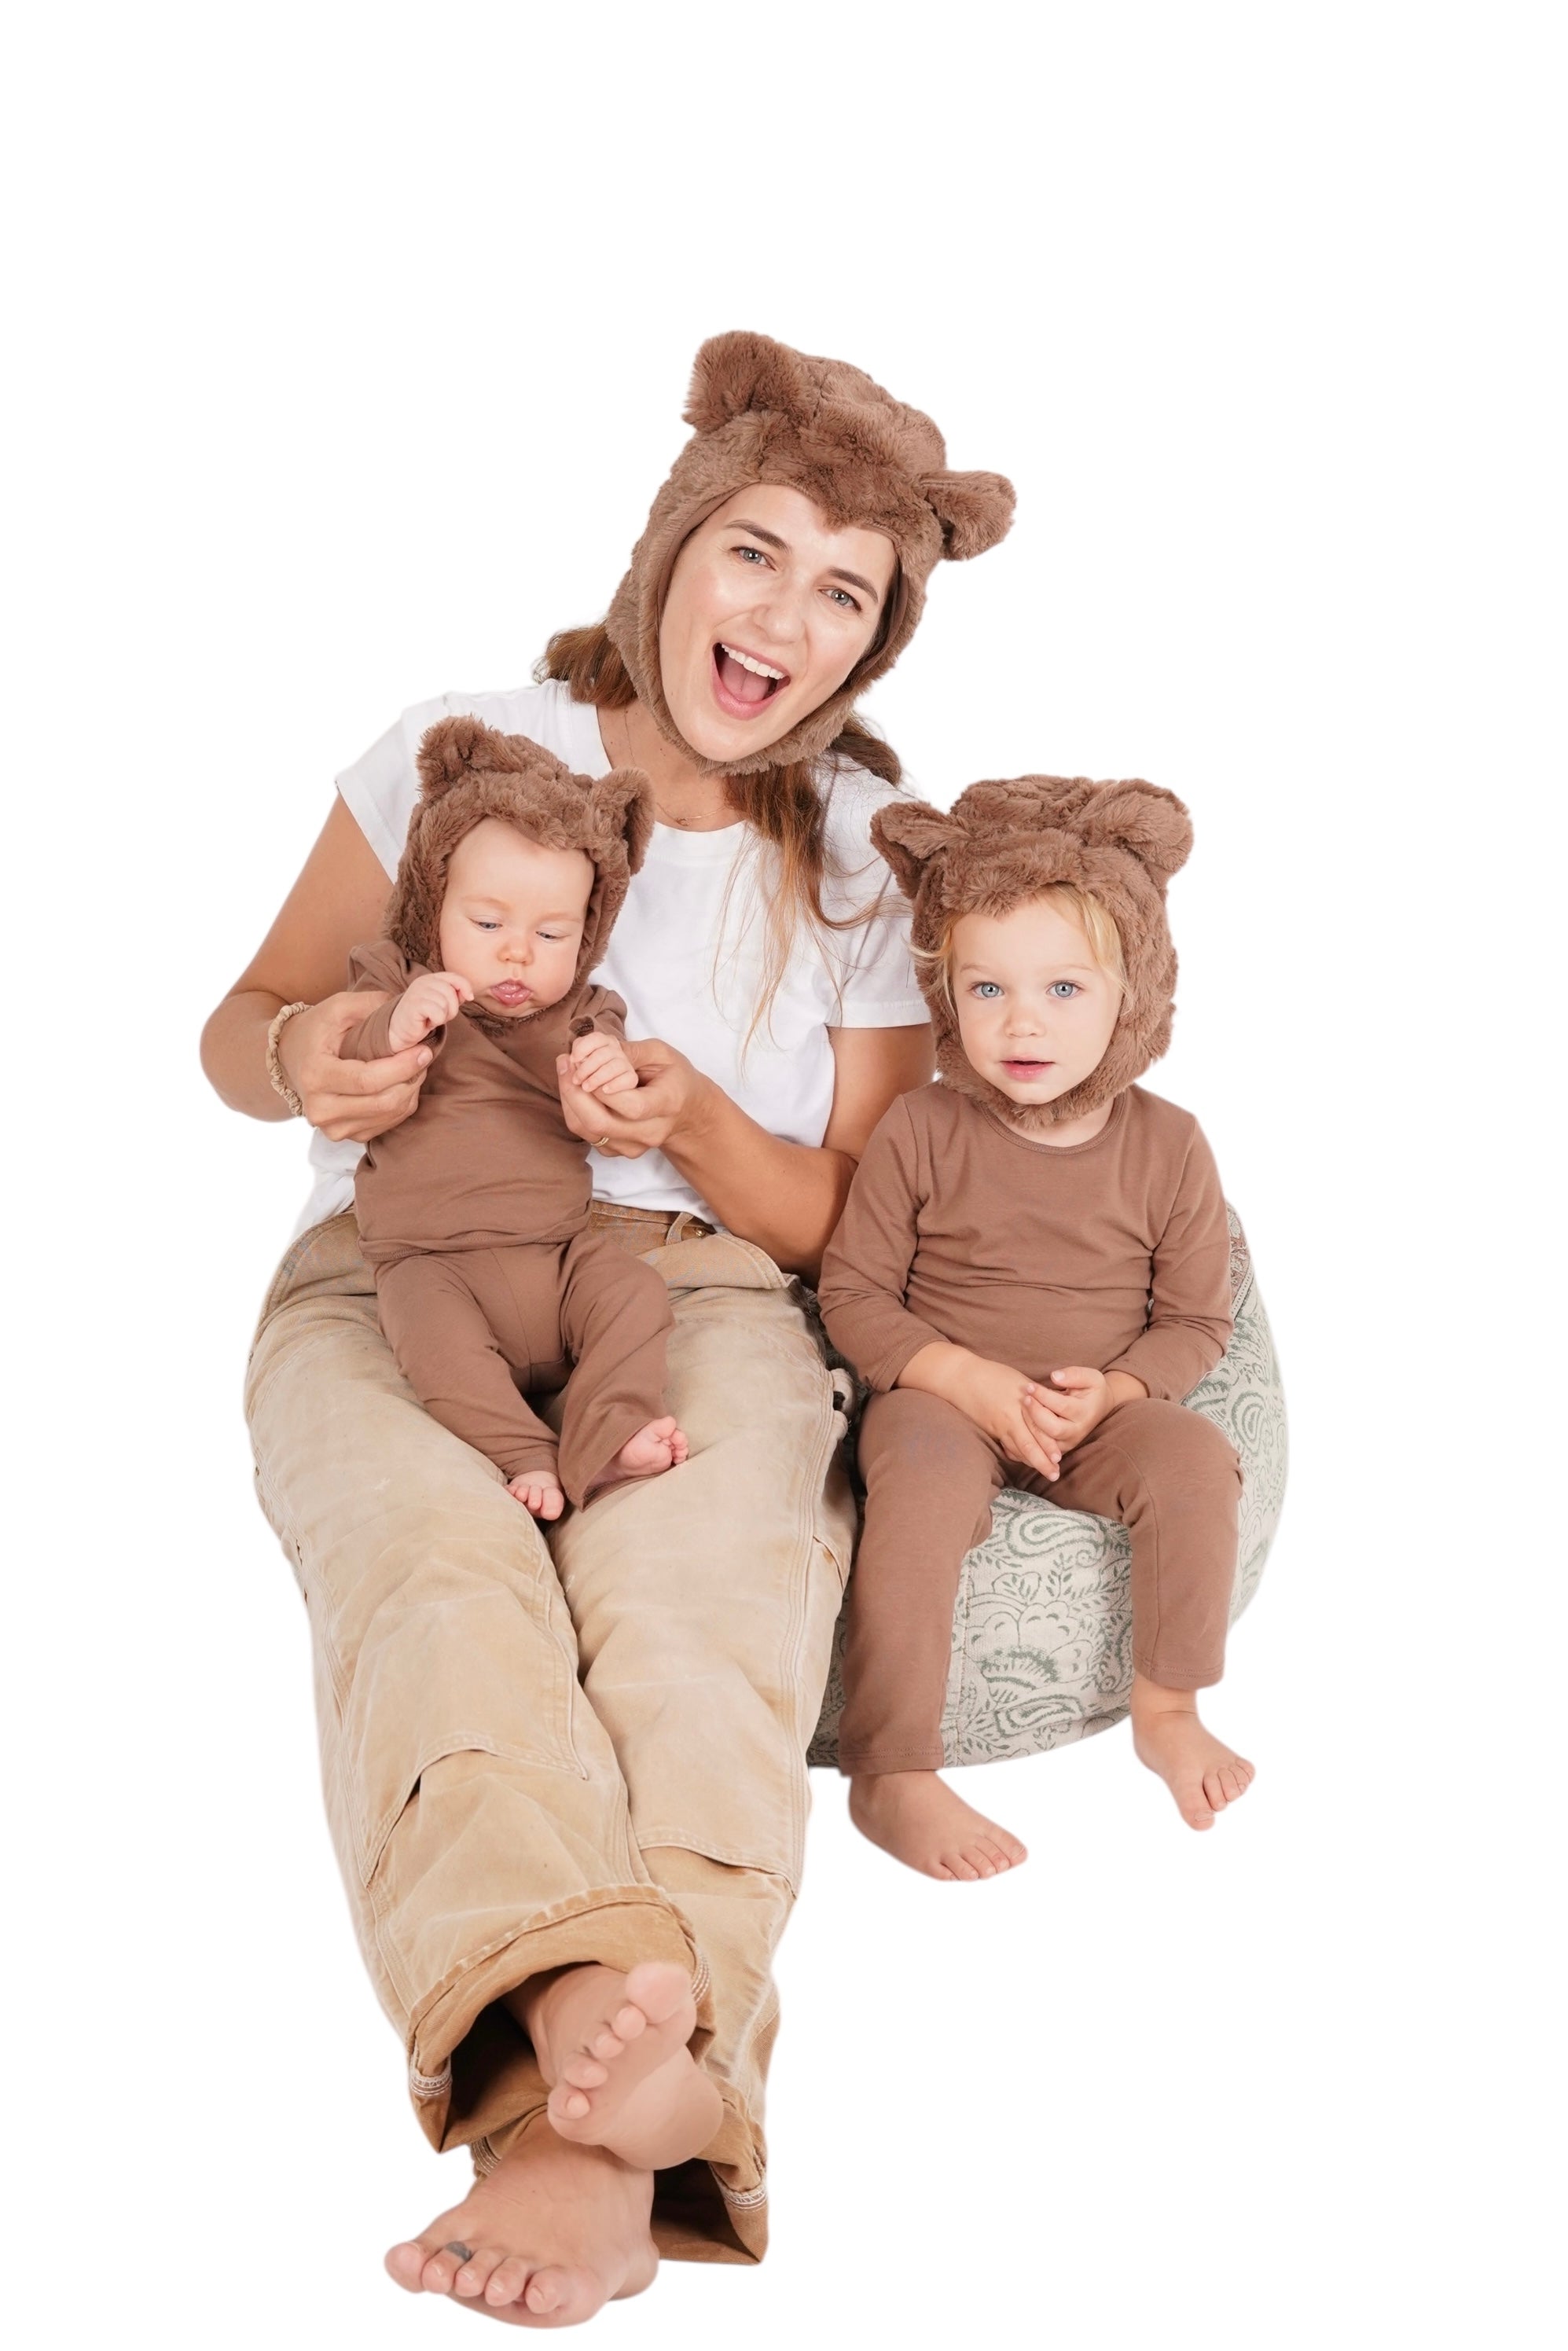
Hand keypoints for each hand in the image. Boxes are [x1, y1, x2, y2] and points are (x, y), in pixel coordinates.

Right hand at [277, 991, 433, 1142]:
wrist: (290, 1058)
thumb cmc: (316, 1030)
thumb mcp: (338, 1007)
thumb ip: (371, 1004)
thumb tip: (408, 1013)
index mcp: (316, 1076)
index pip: (367, 1080)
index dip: (401, 1068)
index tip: (423, 1051)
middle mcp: (320, 1109)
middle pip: (383, 1102)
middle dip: (412, 1078)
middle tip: (423, 1056)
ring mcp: (332, 1127)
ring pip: (389, 1115)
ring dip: (411, 1090)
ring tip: (413, 1067)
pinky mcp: (346, 1136)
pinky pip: (387, 1125)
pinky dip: (402, 1104)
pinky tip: (401, 1083)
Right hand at [387, 970, 472, 1051]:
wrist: (401, 1029)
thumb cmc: (424, 1016)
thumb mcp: (442, 1003)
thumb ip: (455, 995)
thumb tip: (469, 994)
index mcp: (431, 978)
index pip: (455, 977)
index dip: (466, 987)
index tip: (469, 998)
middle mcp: (423, 981)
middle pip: (452, 993)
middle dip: (452, 1009)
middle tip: (440, 1015)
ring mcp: (417, 992)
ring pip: (446, 1004)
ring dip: (443, 1017)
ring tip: (432, 1018)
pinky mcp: (414, 1004)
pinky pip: (438, 1013)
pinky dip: (436, 1021)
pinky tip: (427, 1021)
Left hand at [555, 1035, 709, 1159]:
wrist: (687, 1113)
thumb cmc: (675, 1078)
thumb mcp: (662, 1054)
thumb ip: (631, 1051)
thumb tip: (596, 1049)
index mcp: (667, 1105)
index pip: (631, 1107)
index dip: (603, 1089)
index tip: (585, 1064)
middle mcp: (650, 1132)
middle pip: (601, 1124)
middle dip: (574, 1092)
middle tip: (565, 1062)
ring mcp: (632, 1146)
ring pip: (587, 1131)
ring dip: (569, 1099)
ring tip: (565, 1069)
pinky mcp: (617, 1151)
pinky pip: (586, 1134)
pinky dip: (574, 1110)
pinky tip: (572, 1088)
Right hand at [945, 1354, 1064, 1482]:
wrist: (961, 1377)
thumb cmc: (991, 1374)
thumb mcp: (1019, 1381)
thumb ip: (1035, 1398)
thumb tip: (1052, 1410)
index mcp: (1022, 1401)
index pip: (1039, 1427)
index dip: (1049, 1445)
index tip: (1059, 1458)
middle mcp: (1011, 1416)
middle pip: (1029, 1444)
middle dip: (1043, 1461)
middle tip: (1055, 1475)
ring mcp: (999, 1425)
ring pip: (1018, 1449)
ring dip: (1032, 1462)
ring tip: (1046, 1473)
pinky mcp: (990, 1429)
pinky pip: (1007, 1446)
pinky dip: (1017, 1455)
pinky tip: (1025, 1461)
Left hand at [1022, 1366, 1145, 1453]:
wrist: (1097, 1407)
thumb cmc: (1091, 1389)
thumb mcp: (1090, 1377)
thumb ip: (1074, 1375)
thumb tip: (1054, 1377)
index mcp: (1086, 1413)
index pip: (1062, 1406)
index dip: (1043, 1396)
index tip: (1030, 1386)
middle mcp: (1078, 1431)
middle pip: (1053, 1429)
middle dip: (1036, 1413)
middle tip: (1025, 1397)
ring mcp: (1068, 1442)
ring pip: (1044, 1441)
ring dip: (1030, 1423)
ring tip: (1023, 1405)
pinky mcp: (1058, 1448)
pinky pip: (1040, 1447)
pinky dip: (1029, 1434)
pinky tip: (1022, 1418)